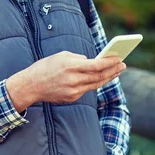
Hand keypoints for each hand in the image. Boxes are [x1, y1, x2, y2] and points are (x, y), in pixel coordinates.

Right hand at [5, 51, 125, 112]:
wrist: (31, 85)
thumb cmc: (46, 67)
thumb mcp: (61, 56)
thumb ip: (78, 58)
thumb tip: (92, 61)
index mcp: (71, 66)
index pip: (96, 65)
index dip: (109, 62)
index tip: (118, 58)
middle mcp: (74, 80)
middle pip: (99, 76)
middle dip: (113, 70)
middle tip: (122, 65)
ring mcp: (73, 91)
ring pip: (96, 84)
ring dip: (108, 77)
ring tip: (116, 71)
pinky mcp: (72, 98)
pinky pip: (86, 89)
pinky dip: (94, 82)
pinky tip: (101, 78)